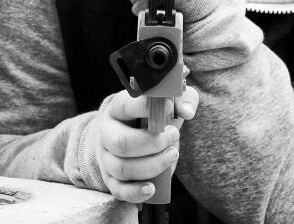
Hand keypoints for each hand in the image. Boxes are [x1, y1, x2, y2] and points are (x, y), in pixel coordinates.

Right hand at [97, 87, 199, 202]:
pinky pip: (119, 190)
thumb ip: (183, 100)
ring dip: (152, 165)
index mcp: (118, 109)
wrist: (137, 138)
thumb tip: (186, 112)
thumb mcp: (170, 103)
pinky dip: (136, 192)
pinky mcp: (112, 179)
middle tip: (173, 135)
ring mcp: (107, 158)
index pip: (125, 106)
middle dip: (153, 143)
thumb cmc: (155, 118)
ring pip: (123, 168)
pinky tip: (152, 187)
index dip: (146, 108)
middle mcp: (107, 133)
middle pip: (121, 143)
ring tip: (172, 155)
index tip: (169, 108)